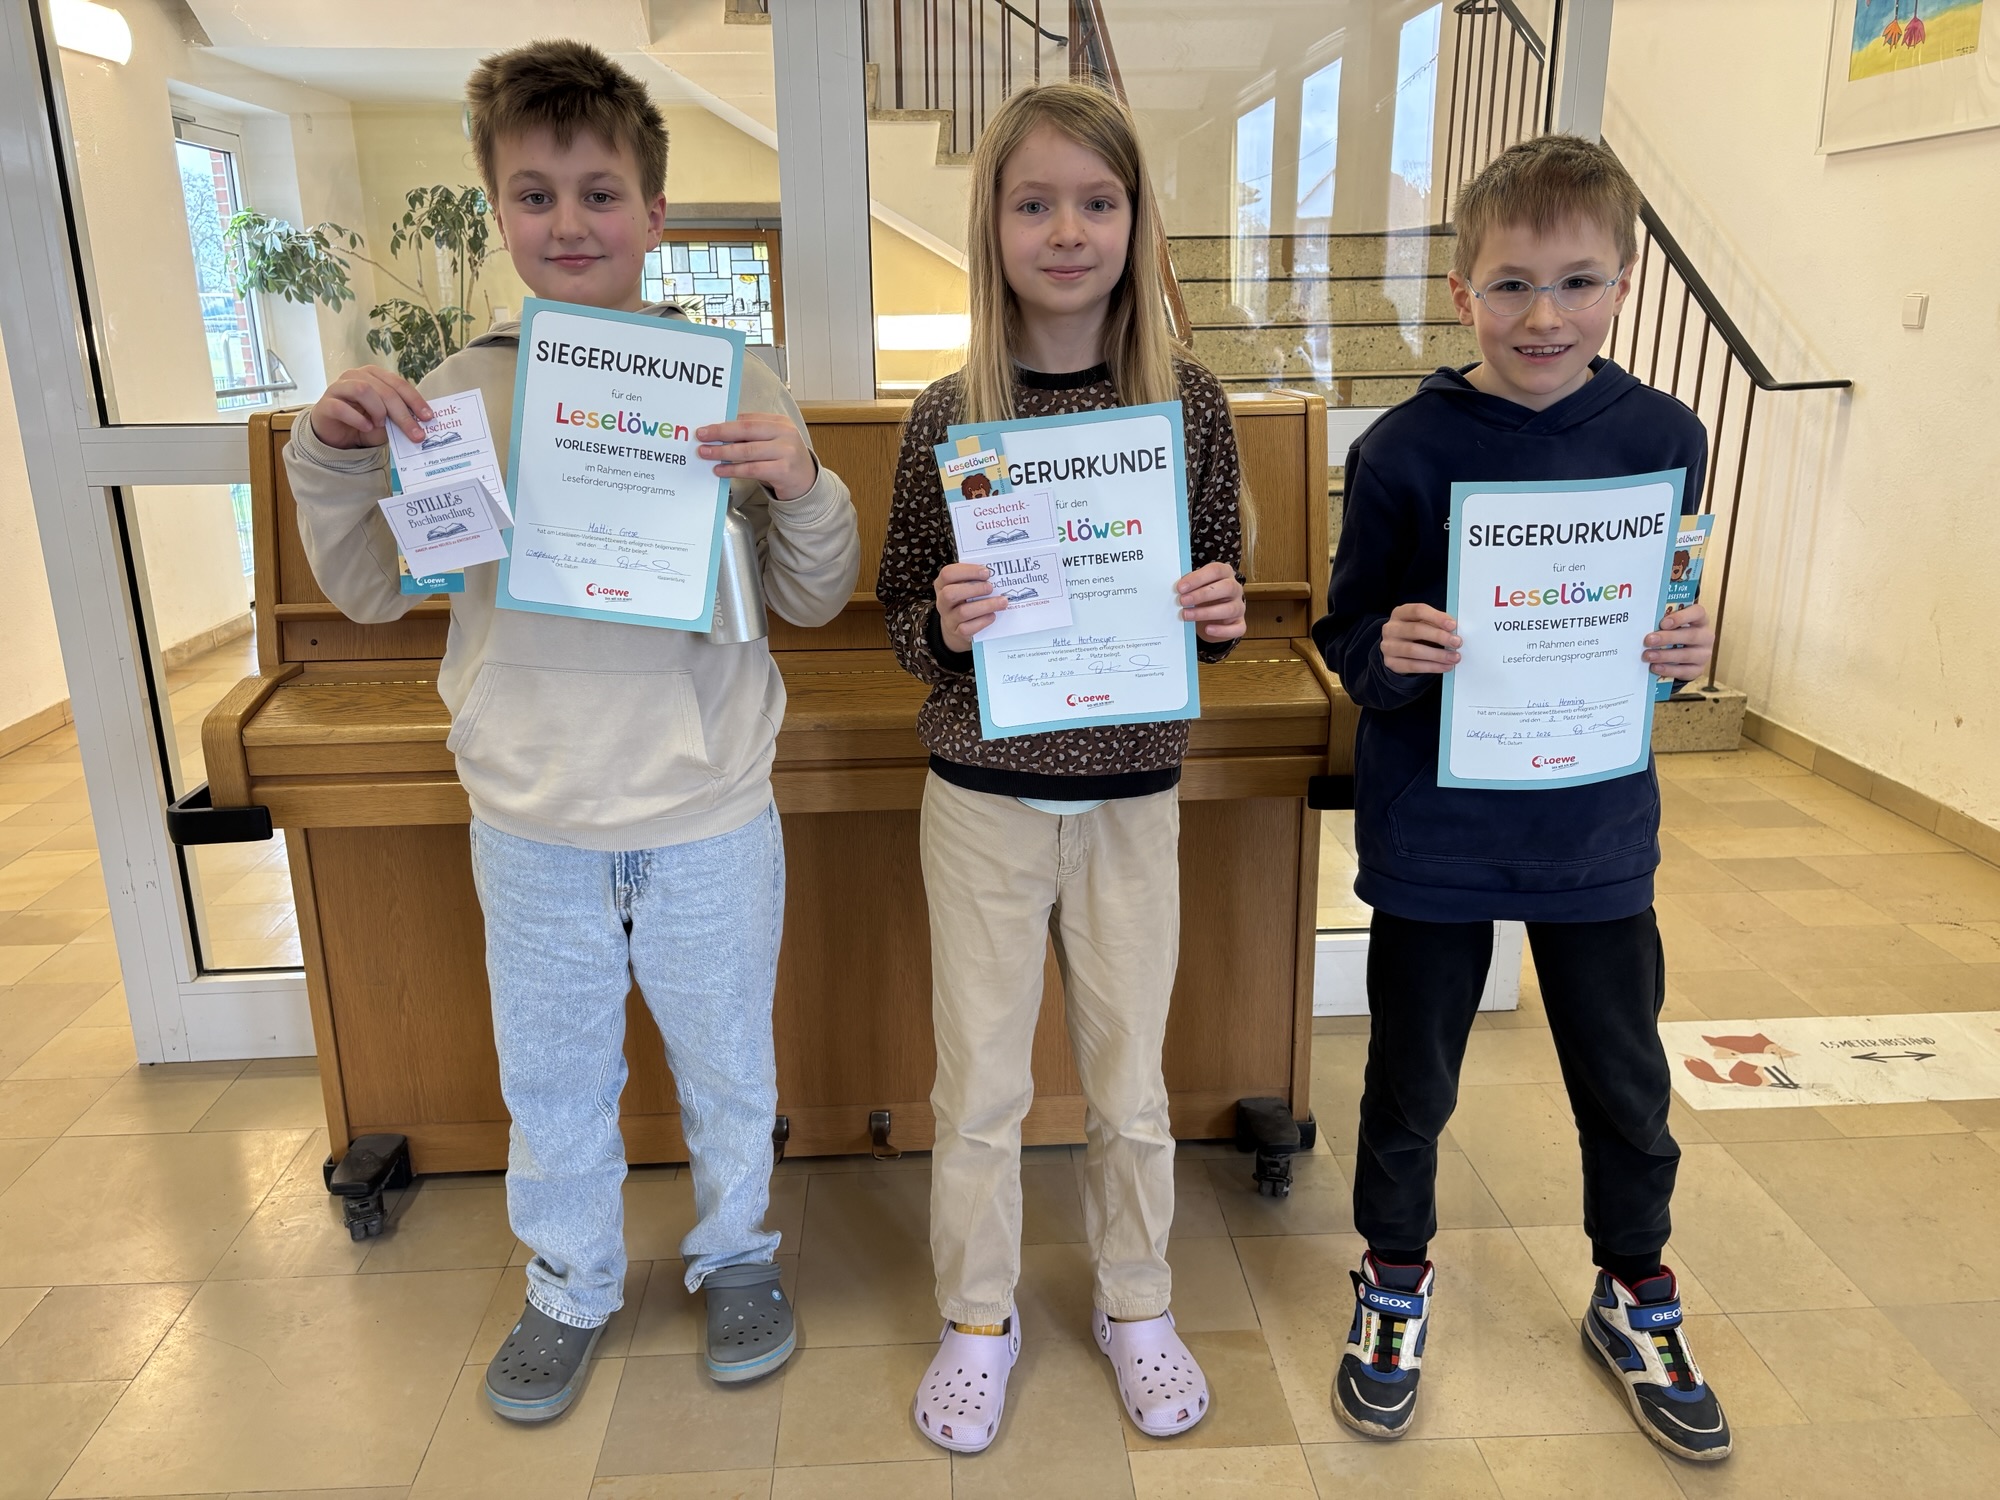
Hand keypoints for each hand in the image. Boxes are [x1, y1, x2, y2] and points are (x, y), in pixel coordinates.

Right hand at [309, 366, 430, 448]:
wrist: (336, 434)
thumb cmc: (364, 422)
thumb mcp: (387, 420)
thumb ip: (400, 417)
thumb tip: (422, 423)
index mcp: (375, 375)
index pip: (398, 383)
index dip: (415, 400)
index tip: (428, 417)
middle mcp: (356, 376)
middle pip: (384, 390)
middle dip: (403, 414)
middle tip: (416, 434)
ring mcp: (339, 387)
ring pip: (363, 390)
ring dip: (377, 410)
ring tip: (380, 425)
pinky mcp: (326, 403)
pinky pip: (342, 407)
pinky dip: (357, 419)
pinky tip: (366, 427)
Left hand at [696, 413, 817, 500]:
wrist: (807, 483)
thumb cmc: (783, 461)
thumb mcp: (772, 442)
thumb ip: (752, 435)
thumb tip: (719, 433)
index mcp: (780, 422)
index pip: (748, 418)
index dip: (725, 422)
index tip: (706, 427)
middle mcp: (785, 433)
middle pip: (746, 430)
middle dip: (720, 433)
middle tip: (701, 436)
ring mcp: (786, 451)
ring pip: (747, 450)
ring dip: (723, 452)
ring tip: (706, 453)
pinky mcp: (783, 470)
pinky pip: (752, 469)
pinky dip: (733, 470)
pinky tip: (720, 470)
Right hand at [933, 562, 1005, 653]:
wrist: (956, 627)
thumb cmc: (964, 600)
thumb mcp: (963, 586)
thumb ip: (974, 578)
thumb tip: (996, 573)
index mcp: (942, 584)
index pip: (948, 573)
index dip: (968, 571)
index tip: (986, 572)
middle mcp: (942, 601)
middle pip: (950, 593)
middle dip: (974, 589)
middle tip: (991, 588)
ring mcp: (948, 618)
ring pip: (963, 612)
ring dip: (986, 605)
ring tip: (1002, 601)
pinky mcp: (957, 632)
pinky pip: (967, 628)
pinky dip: (983, 621)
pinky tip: (993, 615)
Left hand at [1177, 561, 1246, 641]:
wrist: (1209, 617)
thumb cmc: (1202, 598)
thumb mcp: (1195, 588)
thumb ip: (1189, 586)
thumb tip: (1177, 588)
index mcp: (1225, 573)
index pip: (1216, 571)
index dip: (1198, 578)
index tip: (1181, 587)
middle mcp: (1235, 589)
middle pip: (1226, 588)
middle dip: (1202, 594)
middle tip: (1183, 601)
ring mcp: (1239, 607)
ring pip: (1230, 609)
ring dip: (1206, 613)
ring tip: (1187, 615)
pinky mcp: (1239, 624)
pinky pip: (1236, 628)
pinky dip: (1222, 630)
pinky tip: (1208, 629)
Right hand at [1381, 602, 1460, 674]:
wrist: (1396, 649)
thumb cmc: (1414, 632)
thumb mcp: (1422, 622)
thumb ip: (1436, 622)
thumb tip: (1453, 630)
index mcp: (1400, 613)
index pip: (1418, 611)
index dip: (1436, 617)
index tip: (1453, 625)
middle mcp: (1391, 628)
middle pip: (1416, 630)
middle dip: (1439, 636)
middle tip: (1456, 642)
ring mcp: (1389, 646)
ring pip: (1414, 650)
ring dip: (1437, 655)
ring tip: (1454, 657)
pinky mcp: (1391, 663)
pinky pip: (1412, 666)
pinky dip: (1432, 667)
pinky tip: (1445, 666)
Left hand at [1645, 601, 1713, 680]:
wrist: (1681, 656)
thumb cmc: (1674, 634)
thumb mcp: (1670, 625)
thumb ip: (1663, 623)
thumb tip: (1645, 624)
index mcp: (1700, 620)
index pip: (1697, 613)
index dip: (1681, 617)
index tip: (1663, 623)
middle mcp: (1705, 636)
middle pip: (1691, 635)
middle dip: (1667, 638)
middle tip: (1648, 640)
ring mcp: (1703, 654)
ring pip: (1687, 655)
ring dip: (1665, 655)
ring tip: (1648, 655)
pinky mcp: (1698, 669)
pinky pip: (1684, 671)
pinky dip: (1668, 669)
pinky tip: (1655, 667)